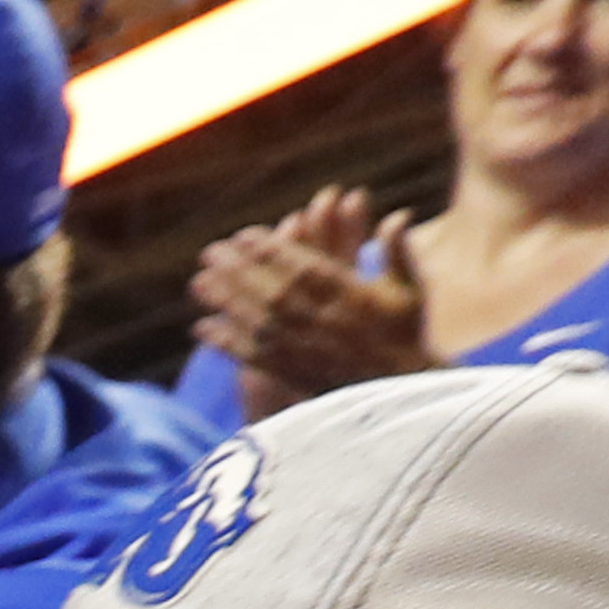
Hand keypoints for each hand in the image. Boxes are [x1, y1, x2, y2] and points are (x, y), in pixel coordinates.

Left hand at [187, 189, 429, 414]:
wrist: (400, 394)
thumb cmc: (406, 338)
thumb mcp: (410, 291)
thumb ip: (399, 252)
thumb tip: (398, 214)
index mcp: (349, 296)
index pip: (302, 265)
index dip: (270, 249)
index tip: (245, 235)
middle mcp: (322, 321)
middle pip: (270, 289)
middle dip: (236, 270)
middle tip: (209, 253)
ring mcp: (304, 349)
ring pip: (255, 320)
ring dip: (223, 300)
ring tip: (197, 283)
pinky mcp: (291, 375)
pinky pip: (252, 356)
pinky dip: (225, 343)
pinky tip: (201, 329)